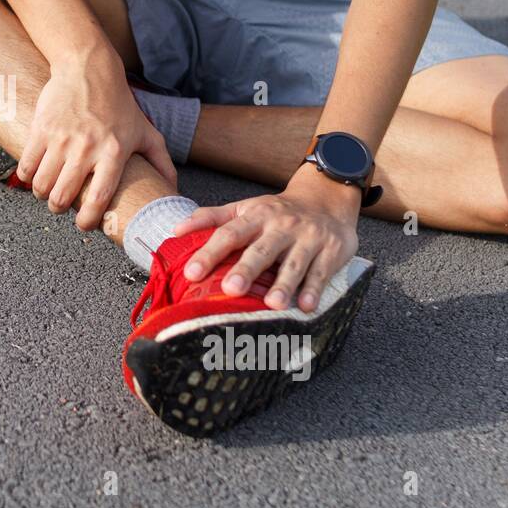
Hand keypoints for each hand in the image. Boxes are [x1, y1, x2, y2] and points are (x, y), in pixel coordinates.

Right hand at [19, 47, 177, 230]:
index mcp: (114, 153)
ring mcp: (61, 139)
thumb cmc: (120, 103)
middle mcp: (87, 148)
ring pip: (41, 185)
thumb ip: (162, 162)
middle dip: (59, 208)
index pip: (98, 199)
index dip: (88, 221)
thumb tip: (174, 190)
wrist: (89, 68)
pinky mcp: (42, 128)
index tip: (84, 225)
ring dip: (43, 195)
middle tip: (61, 205)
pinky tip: (34, 174)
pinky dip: (27, 176)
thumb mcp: (146, 132)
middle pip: (62, 197)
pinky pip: (27, 165)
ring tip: (47, 191)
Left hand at [170, 165, 360, 311]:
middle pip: (261, 250)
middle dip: (246, 269)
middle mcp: (281, 226)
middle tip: (230, 289)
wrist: (326, 200)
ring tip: (272, 304)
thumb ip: (211, 218)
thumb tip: (175, 230)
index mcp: (256, 216)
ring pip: (294, 263)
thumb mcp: (245, 208)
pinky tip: (305, 306)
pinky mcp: (331, 251)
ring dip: (283, 284)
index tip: (191, 273)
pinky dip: (314, 289)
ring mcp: (308, 238)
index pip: (229, 233)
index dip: (209, 253)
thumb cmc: (276, 212)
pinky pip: (321, 272)